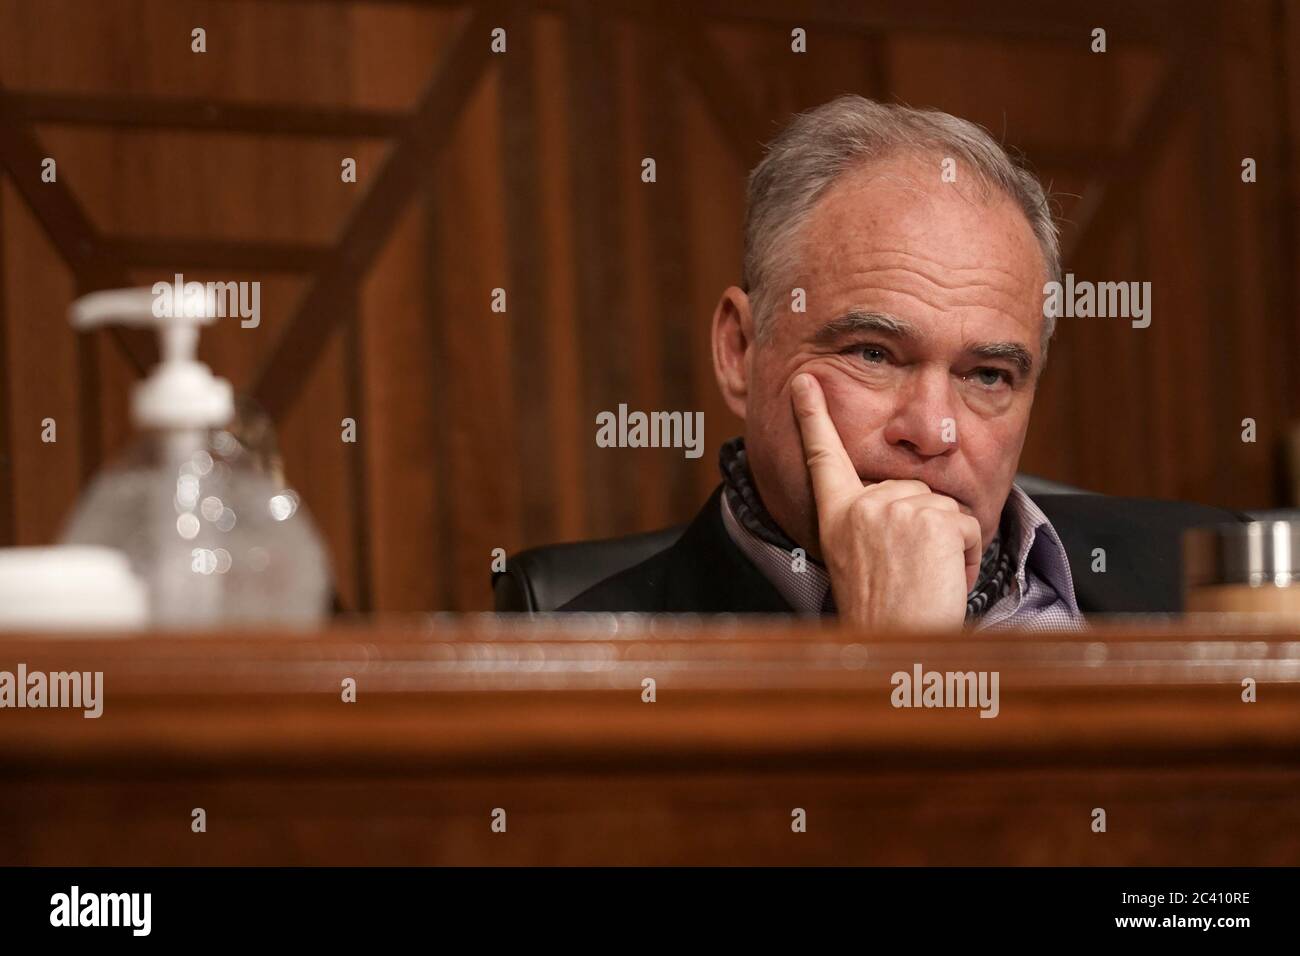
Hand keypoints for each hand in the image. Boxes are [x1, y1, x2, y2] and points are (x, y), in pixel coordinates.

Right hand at [790, 372, 982, 630]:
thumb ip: (871, 521)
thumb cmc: (884, 615)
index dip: (812, 416)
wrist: (899, 645)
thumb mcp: (861, 560)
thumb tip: (903, 497)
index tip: (804, 381)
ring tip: (924, 579)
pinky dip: (966, 555)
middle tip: (909, 573)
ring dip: (947, 545)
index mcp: (837, 516)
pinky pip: (966, 525)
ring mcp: (894, 509)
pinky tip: (942, 580)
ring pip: (943, 507)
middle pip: (913, 490)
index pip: (823, 457)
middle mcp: (860, 506)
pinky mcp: (931, 518)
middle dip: (926, 529)